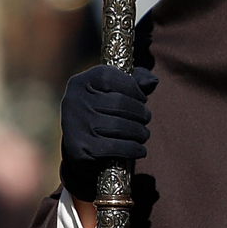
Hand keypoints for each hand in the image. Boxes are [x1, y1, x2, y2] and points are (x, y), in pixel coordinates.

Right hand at [59, 65, 156, 201]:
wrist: (76, 150)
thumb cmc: (101, 114)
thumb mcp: (113, 91)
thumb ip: (135, 80)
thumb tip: (152, 82)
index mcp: (80, 83)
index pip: (110, 77)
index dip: (133, 88)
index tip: (141, 99)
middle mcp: (74, 102)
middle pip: (119, 103)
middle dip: (140, 113)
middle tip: (146, 119)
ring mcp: (76, 127)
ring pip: (121, 127)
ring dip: (140, 132)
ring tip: (143, 134)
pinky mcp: (80, 150)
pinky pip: (117, 148)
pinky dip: (134, 149)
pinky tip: (140, 150)